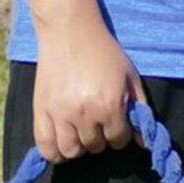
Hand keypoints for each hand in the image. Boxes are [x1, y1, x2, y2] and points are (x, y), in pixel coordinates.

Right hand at [31, 19, 142, 161]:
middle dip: (101, 138)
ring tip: (81, 132)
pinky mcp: (41, 110)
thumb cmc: (103, 52)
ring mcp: (60, 113)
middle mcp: (84, 113)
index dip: (121, 134)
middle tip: (98, 123)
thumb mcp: (129, 76)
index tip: (117, 123)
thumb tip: (143, 142)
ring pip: (70, 151)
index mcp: (109, 105)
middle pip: (95, 146)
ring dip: (79, 146)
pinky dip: (54, 152)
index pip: (118, 139)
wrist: (70, 30)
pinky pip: (45, 146)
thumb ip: (140, 109)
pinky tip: (62, 141)